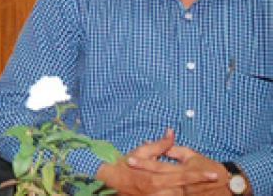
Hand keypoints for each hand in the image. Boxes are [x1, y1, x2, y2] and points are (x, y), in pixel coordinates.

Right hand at [97, 129, 222, 194]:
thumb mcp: (140, 152)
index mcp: (154, 177)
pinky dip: (173, 192)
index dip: (199, 176)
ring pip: (176, 195)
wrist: (109, 181)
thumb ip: (159, 145)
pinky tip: (173, 187)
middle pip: (182, 190)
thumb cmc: (124, 165)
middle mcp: (156, 191)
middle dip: (190, 184)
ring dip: (180, 189)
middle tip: (203, 178)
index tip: (213, 175)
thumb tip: (171, 133)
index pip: (182, 176)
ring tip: (184, 184)